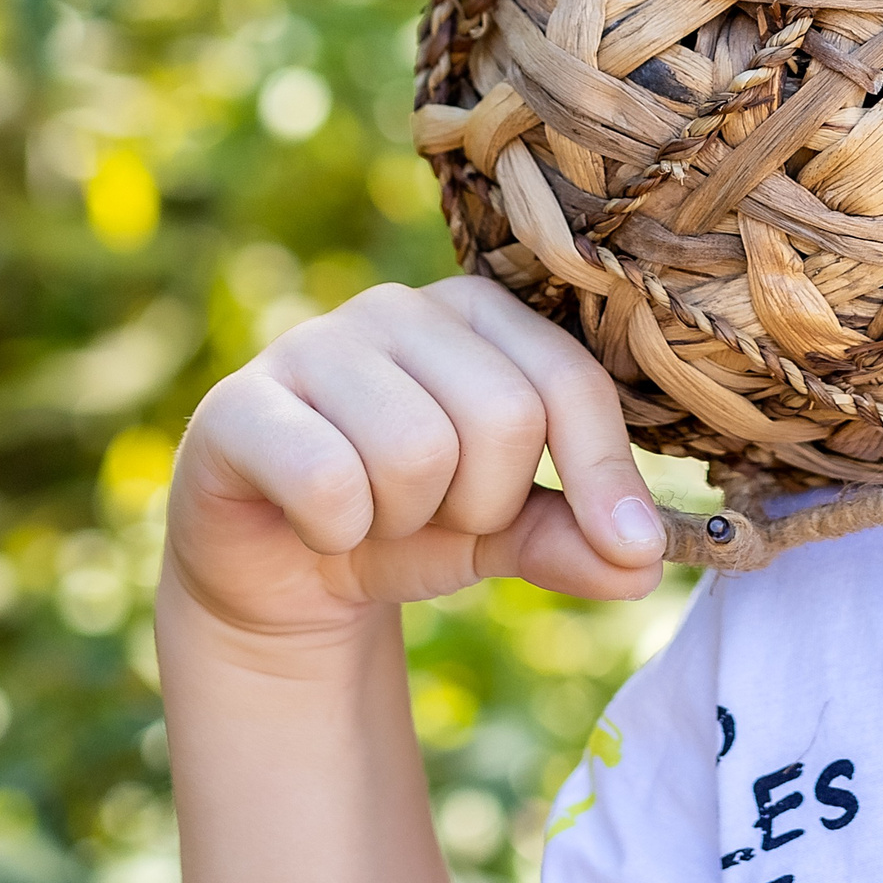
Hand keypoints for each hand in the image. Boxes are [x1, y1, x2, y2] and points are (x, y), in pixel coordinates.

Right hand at [167, 275, 664, 648]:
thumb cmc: (410, 525)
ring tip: (374, 513)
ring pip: (416, 450)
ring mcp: (312, 344)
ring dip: (405, 519)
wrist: (282, 574)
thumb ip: (577, 538)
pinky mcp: (238, 403)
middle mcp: (401, 308)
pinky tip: (316, 522)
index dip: (606, 474)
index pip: (570, 381)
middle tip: (436, 515)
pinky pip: (327, 478)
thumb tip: (643, 561)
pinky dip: (336, 529)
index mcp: (482, 314)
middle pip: (502, 418)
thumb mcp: (508, 533)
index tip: (631, 548)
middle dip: (484, 504)